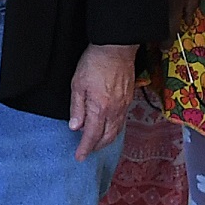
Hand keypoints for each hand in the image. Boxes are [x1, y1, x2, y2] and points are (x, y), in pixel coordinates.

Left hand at [68, 44, 137, 160]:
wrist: (116, 47)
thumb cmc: (94, 62)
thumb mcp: (78, 84)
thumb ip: (77, 108)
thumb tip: (75, 127)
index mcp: (100, 108)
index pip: (92, 136)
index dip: (85, 148)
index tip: (79, 156)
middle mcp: (114, 111)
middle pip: (107, 137)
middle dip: (96, 147)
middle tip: (86, 151)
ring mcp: (124, 105)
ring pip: (116, 130)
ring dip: (106, 140)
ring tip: (97, 143)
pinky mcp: (129, 98)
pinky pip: (122, 121)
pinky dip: (115, 129)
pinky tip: (109, 127)